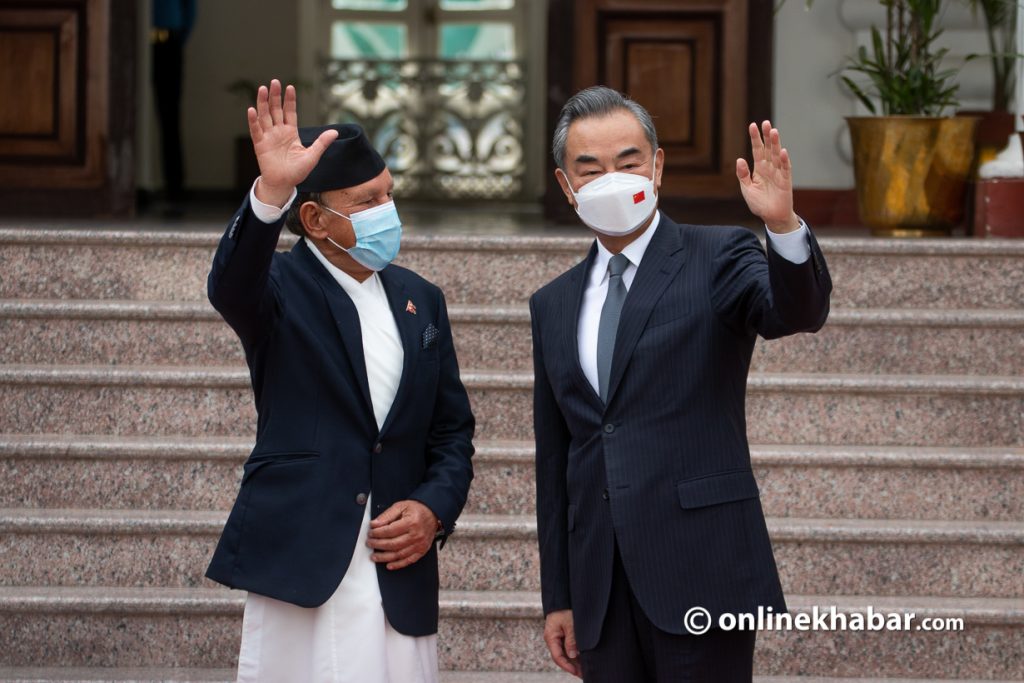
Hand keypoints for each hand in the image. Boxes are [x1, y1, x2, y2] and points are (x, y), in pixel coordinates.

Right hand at [247, 79, 337, 206]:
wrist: (284, 184)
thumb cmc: (297, 172)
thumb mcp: (312, 156)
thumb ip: (322, 143)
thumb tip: (335, 132)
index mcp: (291, 132)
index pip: (289, 112)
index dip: (289, 100)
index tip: (290, 87)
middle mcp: (278, 132)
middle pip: (275, 110)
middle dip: (275, 96)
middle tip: (274, 82)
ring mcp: (268, 137)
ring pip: (264, 116)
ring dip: (263, 103)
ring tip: (262, 89)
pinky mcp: (260, 145)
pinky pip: (256, 130)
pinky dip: (253, 120)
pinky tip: (252, 110)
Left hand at [367, 500, 438, 569]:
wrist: (433, 513)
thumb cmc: (417, 509)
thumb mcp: (401, 506)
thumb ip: (387, 515)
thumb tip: (374, 524)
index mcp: (411, 522)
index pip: (389, 531)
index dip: (377, 533)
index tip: (370, 533)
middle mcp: (416, 535)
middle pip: (392, 544)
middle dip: (378, 545)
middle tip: (369, 543)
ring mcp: (419, 544)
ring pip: (399, 555)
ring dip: (384, 557)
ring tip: (374, 556)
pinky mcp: (422, 550)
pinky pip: (409, 560)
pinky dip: (398, 564)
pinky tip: (389, 565)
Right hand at [544, 610, 581, 677]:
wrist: (562, 598)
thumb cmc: (564, 609)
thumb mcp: (570, 624)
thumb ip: (571, 640)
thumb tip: (572, 656)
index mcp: (551, 637)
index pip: (557, 656)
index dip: (567, 666)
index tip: (576, 672)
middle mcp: (552, 639)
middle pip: (561, 657)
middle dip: (571, 666)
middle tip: (583, 674)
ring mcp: (557, 637)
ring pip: (565, 653)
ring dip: (573, 661)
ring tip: (584, 669)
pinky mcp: (562, 635)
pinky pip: (567, 647)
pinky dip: (574, 654)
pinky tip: (581, 659)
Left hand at [736, 120, 799, 232]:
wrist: (772, 217)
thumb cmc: (759, 203)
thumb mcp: (747, 189)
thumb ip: (743, 175)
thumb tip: (739, 159)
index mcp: (759, 169)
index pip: (757, 150)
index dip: (755, 138)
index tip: (752, 125)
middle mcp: (769, 168)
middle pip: (768, 149)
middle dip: (766, 136)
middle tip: (765, 123)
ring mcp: (779, 173)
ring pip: (777, 155)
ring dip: (775, 144)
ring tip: (773, 131)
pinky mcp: (786, 181)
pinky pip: (786, 169)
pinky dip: (784, 160)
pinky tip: (783, 151)